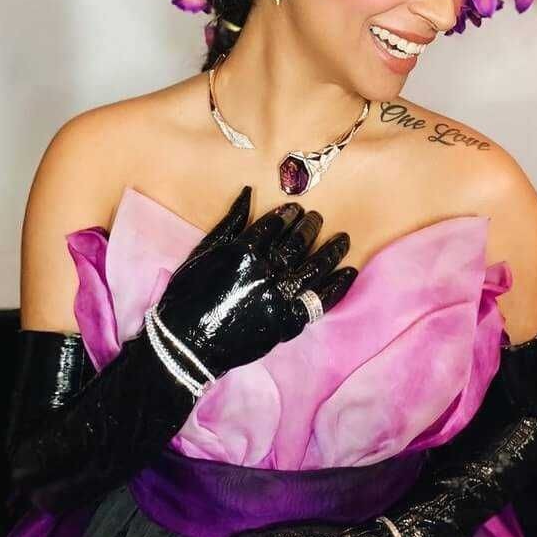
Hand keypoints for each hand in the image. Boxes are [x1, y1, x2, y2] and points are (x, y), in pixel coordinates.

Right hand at [157, 185, 358, 377]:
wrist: (187, 344)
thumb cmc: (189, 294)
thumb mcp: (204, 252)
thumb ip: (231, 222)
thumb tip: (249, 192)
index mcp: (243, 253)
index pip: (274, 226)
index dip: (287, 215)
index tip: (295, 209)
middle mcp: (265, 273)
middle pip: (297, 244)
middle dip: (310, 227)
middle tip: (317, 217)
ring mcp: (279, 299)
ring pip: (314, 268)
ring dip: (332, 250)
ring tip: (343, 239)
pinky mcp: (287, 323)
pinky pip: (319, 301)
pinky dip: (337, 286)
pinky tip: (349, 272)